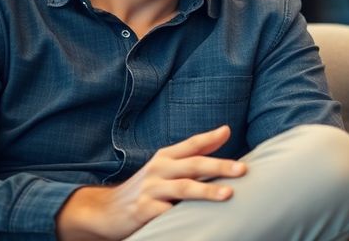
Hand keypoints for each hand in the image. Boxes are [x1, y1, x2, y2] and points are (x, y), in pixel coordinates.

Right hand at [56, 125, 246, 239]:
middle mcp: (158, 170)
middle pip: (193, 165)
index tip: (229, 132)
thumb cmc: (147, 187)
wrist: (105, 210)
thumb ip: (195, 151)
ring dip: (207, 191)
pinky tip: (200, 218)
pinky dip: (182, 214)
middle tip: (242, 170)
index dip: (210, 137)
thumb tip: (226, 131)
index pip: (191, 144)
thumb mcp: (167, 165)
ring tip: (227, 194)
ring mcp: (150, 190)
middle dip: (219, 166)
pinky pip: (166, 212)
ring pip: (183, 188)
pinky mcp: (144, 211)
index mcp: (165, 157)